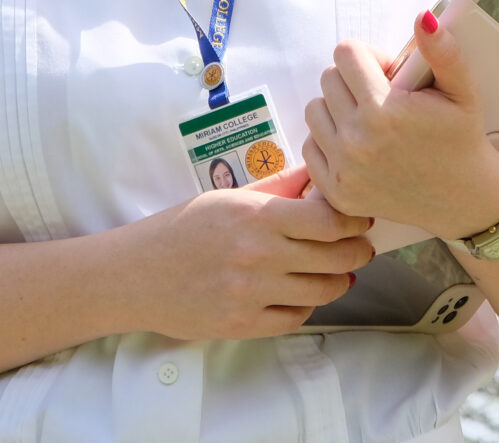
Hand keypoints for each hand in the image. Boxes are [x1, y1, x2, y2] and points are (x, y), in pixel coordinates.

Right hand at [117, 187, 371, 339]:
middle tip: (361, 245)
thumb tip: (318, 174)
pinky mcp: (243, 325)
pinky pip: (295, 318)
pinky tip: (304, 294)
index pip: (328, 219)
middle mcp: (258, 255)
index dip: (354, 219)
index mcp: (256, 216)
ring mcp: (251, 293)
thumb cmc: (183, 228)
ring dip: (338, 280)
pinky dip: (307, 306)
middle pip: (335, 257)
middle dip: (356, 250)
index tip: (361, 218)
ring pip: (322, 291)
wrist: (137, 274)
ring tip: (340, 272)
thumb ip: (277, 187)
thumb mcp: (229, 197)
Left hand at [301, 14, 498, 239]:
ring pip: (315, 110)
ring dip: (338, 108)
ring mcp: (342, 169)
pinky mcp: (335, 191)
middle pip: (328, 78)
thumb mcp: (462, 91)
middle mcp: (355, 141)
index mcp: (383, 110)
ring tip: (369, 119)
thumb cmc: (461, 138)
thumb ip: (442, 51)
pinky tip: (358, 145)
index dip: (368, 57)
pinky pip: (310, 145)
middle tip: (382, 96)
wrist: (462, 199)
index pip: (346, 54)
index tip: (388, 74)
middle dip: (353, 80)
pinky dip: (329, 140)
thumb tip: (422, 17)